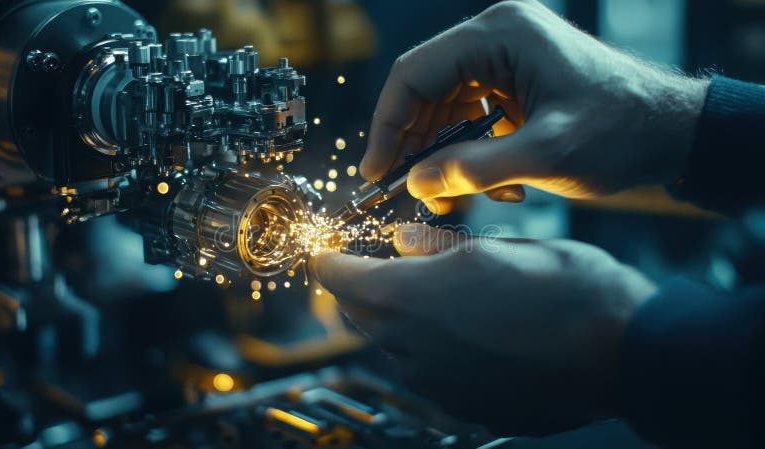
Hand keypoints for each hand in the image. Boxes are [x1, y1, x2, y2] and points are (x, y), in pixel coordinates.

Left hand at [310, 224, 655, 434]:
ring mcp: (435, 385)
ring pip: (392, 344)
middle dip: (366, 286)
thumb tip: (400, 241)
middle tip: (389, 263)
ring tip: (443, 294)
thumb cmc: (566, 290)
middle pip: (359, 313)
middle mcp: (410, 349)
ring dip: (401, 318)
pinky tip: (470, 330)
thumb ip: (434, 247)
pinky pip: (428, 372)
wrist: (624, 353)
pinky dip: (433, 348)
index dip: (331, 257)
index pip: (335, 277)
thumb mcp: (495, 246)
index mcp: (408, 299)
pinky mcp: (462, 407)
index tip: (332, 247)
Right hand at [361, 0, 708, 213]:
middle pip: (426, 89)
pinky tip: (488, 184)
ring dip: (441, 154)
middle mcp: (497, 37)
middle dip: (414, 144)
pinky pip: (471, 115)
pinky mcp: (516, 81)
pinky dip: (469, 152)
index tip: (376, 171)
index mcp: (500, 34)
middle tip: (407, 191)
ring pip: (445, 106)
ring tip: (448, 197)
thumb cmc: (621, 132)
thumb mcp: (544, 156)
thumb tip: (416, 183)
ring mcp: (506, 57)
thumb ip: (473, 169)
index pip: (415, 74)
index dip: (387, 125)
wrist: (674, 131)